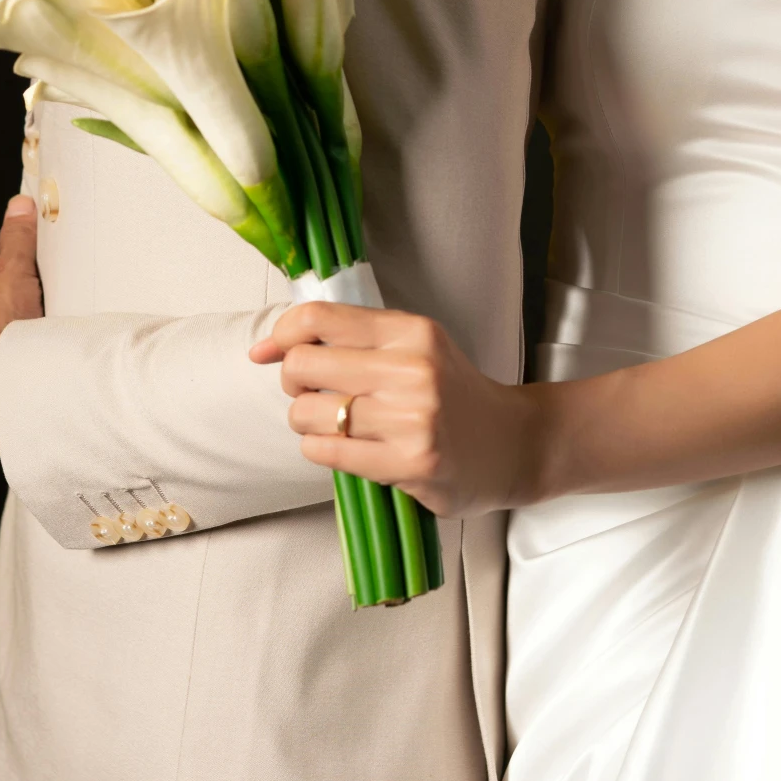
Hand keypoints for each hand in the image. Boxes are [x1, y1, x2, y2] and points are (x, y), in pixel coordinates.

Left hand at [249, 304, 535, 517]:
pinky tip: (346, 448)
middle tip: (316, 394)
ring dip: (308, 423)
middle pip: (303, 365)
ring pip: (308, 413)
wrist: (512, 444)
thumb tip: (270, 347)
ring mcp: (412, 418)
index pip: (321, 318)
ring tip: (336, 426)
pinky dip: (321, 450)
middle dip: (294, 383)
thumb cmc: (454, 395)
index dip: (282, 334)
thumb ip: (355, 340)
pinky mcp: (410, 462)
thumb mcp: (417, 348)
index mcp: (412, 331)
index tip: (268, 352)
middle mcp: (412, 369)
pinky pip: (327, 452)